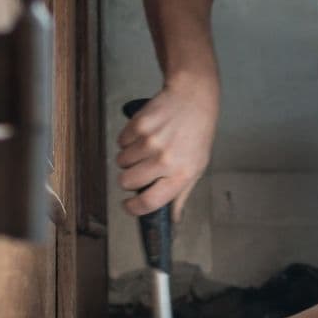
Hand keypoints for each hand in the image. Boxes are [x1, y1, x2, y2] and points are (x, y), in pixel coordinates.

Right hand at [116, 81, 217, 220]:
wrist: (193, 98)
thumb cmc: (196, 134)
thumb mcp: (197, 166)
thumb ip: (181, 194)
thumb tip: (171, 219)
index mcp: (181, 174)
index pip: (150, 202)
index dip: (133, 208)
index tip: (128, 206)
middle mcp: (165, 159)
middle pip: (128, 182)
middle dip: (128, 179)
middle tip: (140, 169)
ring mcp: (151, 142)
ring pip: (121, 161)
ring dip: (128, 158)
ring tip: (145, 147)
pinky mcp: (139, 125)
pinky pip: (121, 142)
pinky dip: (128, 140)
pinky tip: (144, 133)